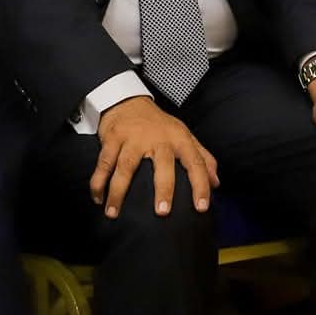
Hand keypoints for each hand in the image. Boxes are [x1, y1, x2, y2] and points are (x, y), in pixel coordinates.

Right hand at [91, 95, 217, 219]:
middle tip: (162, 212)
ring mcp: (133, 137)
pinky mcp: (112, 138)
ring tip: (113, 213)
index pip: (195, 162)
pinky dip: (98, 181)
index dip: (201, 185)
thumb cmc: (160, 125)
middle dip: (163, 188)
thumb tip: (217, 183)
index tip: (201, 208)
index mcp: (179, 138)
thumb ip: (203, 158)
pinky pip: (104, 163)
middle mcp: (158, 138)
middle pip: (162, 165)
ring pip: (125, 166)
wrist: (128, 101)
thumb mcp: (184, 136)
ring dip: (117, 191)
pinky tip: (98, 199)